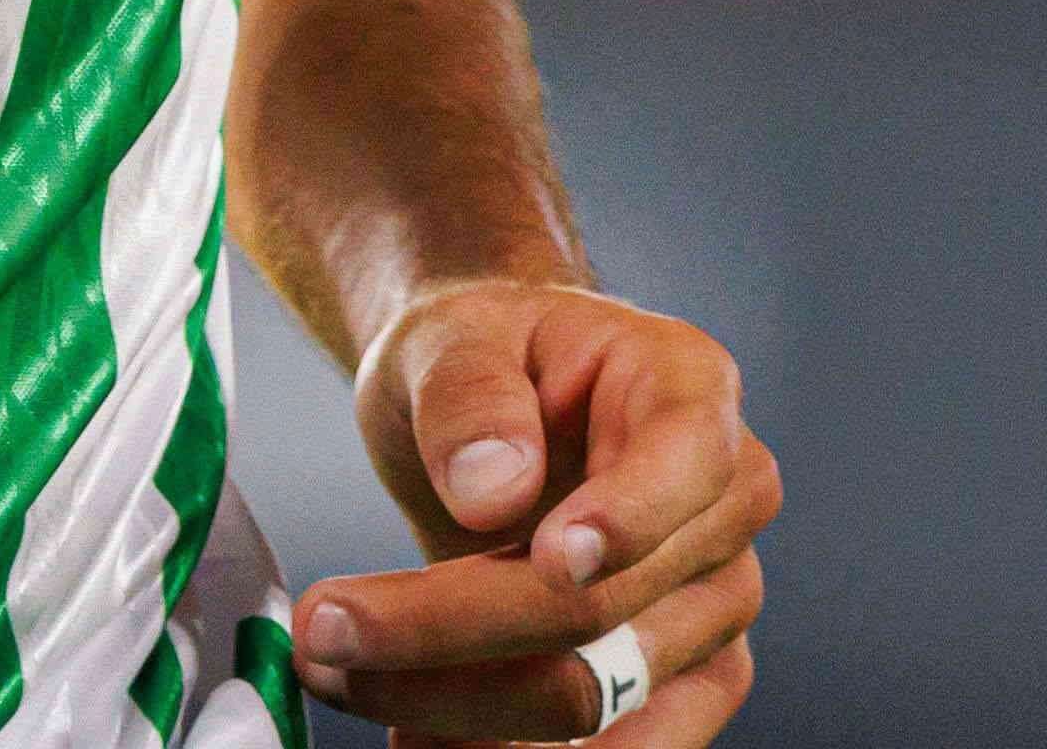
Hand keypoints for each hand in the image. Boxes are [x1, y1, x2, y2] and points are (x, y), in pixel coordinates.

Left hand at [291, 277, 777, 739]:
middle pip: (604, 608)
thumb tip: (493, 489)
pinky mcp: (683, 682)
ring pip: (592, 695)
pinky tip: (417, 735)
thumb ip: (469, 398)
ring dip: (458, 709)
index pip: (683, 464)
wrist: (494, 414)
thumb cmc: (487, 361)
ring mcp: (712, 604)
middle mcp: (725, 504)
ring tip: (342, 678)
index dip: (624, 521)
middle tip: (322, 631)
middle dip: (449, 631)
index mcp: (688, 391)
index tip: (549, 559)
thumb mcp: (451, 337)